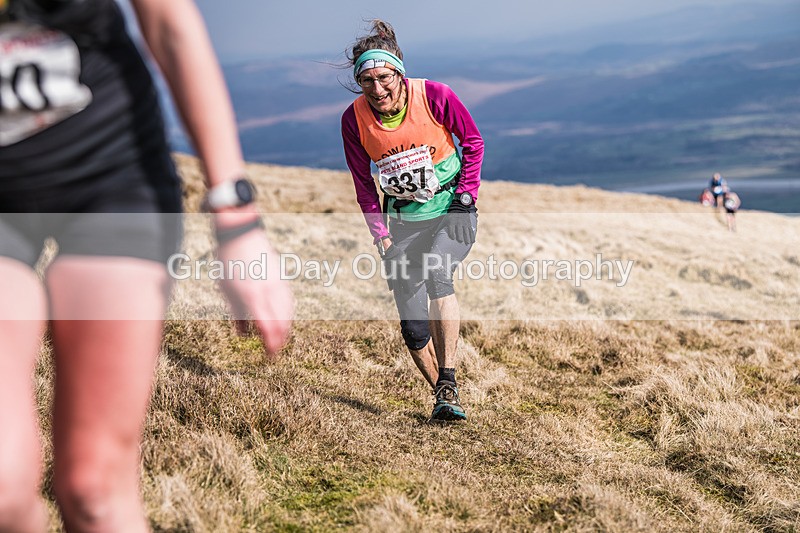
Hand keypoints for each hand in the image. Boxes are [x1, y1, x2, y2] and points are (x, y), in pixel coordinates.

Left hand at [216, 226, 293, 358]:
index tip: (270, 356)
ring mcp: (279, 283)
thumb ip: (236, 314)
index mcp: (254, 297)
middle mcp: (270, 292)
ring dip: (285, 327)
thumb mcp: (226, 290)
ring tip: (280, 338)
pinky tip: (283, 318)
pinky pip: (289, 300)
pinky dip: (288, 313)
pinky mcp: (282, 277)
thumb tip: (243, 334)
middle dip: (280, 340)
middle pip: (283, 323)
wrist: (241, 234)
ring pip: (289, 312)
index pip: (268, 328)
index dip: (271, 345)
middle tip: (274, 351)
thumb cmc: (229, 262)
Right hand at [380, 243, 406, 291]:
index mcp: (401, 269)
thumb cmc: (399, 253)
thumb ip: (407, 266)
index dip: (405, 287)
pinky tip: (391, 288)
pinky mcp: (387, 271)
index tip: (407, 292)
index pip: (404, 280)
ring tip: (397, 293)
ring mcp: (390, 272)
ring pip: (393, 282)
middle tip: (402, 295)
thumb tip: (414, 268)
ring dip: (395, 288)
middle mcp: (395, 272)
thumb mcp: (405, 259)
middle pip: (398, 283)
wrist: (389, 250)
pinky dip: (390, 284)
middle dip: (400, 289)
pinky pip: (389, 279)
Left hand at [443, 201, 477, 244]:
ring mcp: (464, 223)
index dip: (452, 233)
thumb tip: (432, 236)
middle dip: (460, 236)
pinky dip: (472, 236)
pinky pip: (471, 231)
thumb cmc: (450, 217)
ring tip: (467, 243)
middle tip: (460, 241)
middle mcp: (458, 223)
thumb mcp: (444, 221)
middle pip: (459, 230)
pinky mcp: (469, 224)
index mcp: (451, 222)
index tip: (453, 238)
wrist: (459, 208)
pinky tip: (472, 242)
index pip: (452, 228)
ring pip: (466, 231)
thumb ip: (439, 228)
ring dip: (467, 237)